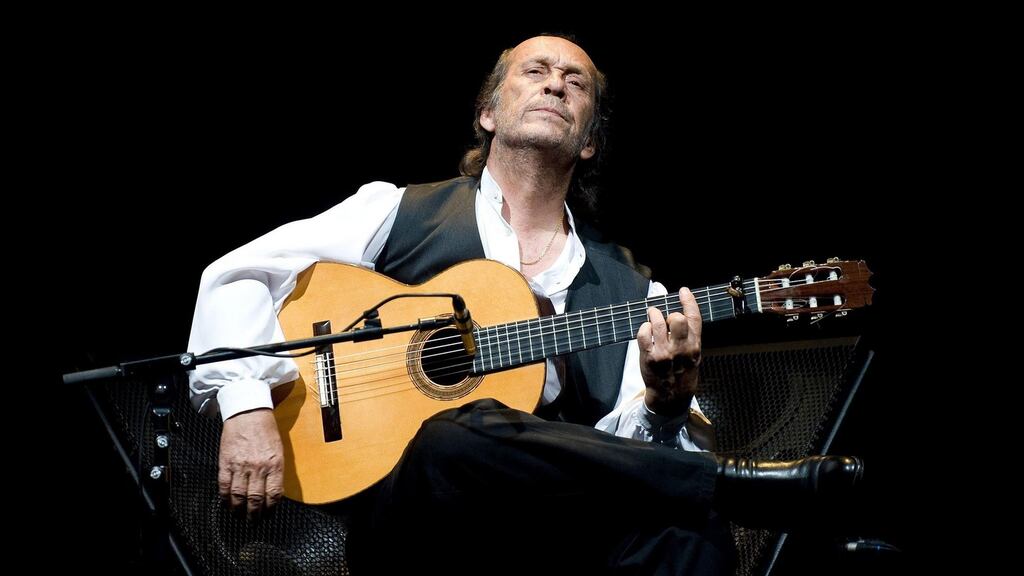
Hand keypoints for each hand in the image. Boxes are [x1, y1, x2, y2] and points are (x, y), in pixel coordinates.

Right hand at [219, 408, 284, 517]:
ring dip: (238, 509)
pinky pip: (224, 485)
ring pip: (238, 495)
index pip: (274, 494)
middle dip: (254, 514)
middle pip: (256, 498)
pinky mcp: (226, 462)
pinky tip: (226, 503)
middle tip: (253, 521)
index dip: (270, 509)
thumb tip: (274, 491)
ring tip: (239, 515)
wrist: (248, 412)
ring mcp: (240, 465)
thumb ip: (276, 470)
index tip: (268, 515)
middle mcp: (258, 467)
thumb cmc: (266, 429)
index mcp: (275, 464)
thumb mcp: (279, 450)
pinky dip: (225, 497)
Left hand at [638, 287, 702, 416]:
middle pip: (677, 318)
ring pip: (657, 322)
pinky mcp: (649, 357)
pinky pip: (643, 333)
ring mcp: (664, 353)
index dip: (689, 301)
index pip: (694, 318)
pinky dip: (644, 328)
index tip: (683, 291)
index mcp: (694, 347)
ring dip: (653, 315)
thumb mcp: (695, 356)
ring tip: (652, 315)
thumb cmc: (683, 374)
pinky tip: (646, 330)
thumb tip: (680, 315)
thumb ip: (690, 337)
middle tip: (665, 316)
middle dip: (670, 313)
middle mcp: (680, 349)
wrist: (670, 397)